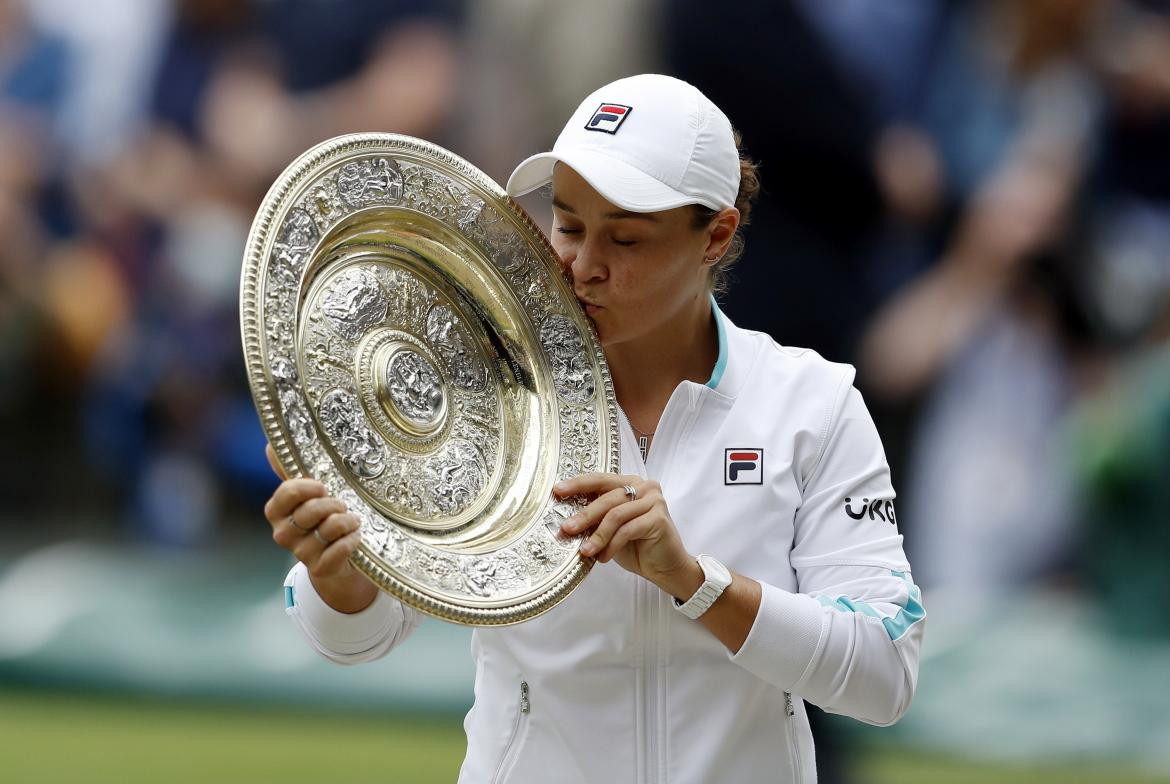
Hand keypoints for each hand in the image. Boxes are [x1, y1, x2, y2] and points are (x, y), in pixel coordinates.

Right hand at [262, 444, 376, 612]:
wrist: (337, 559)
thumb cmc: (321, 518)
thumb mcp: (309, 494)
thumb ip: (291, 470)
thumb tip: (270, 445)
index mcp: (276, 511)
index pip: (287, 492)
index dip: (310, 487)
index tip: (323, 487)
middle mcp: (283, 533)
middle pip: (311, 510)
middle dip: (333, 504)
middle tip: (342, 505)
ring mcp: (300, 553)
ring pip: (329, 529)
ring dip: (347, 521)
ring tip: (352, 520)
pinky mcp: (320, 569)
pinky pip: (339, 550)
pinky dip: (352, 540)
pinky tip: (354, 536)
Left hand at [554, 473, 700, 598]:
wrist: (665, 567)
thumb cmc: (637, 547)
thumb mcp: (611, 530)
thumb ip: (596, 519)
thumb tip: (566, 519)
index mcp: (631, 483)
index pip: (600, 479)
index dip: (578, 484)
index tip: (558, 491)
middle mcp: (644, 487)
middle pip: (607, 497)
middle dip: (584, 514)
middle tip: (567, 528)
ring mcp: (654, 501)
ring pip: (616, 514)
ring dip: (597, 535)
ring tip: (585, 551)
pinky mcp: (659, 518)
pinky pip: (628, 530)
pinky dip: (612, 545)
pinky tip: (604, 557)